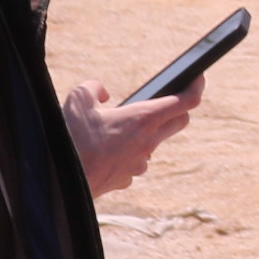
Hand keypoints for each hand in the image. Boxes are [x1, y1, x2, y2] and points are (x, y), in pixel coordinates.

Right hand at [64, 81, 198, 195]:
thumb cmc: (70, 138)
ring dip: (143, 134)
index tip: (198, 78)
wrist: (60, 180)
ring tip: (118, 127)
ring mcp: (140, 163)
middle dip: (178, 110)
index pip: (186, 102)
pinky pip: (133, 162)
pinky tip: (105, 150)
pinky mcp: (128, 178)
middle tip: (166, 101)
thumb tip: (103, 94)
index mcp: (143, 119)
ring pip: (152, 144)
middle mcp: (148, 142)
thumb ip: (93, 88)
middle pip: (178, 122)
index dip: (196, 87)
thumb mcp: (77, 100)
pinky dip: (125, 153)